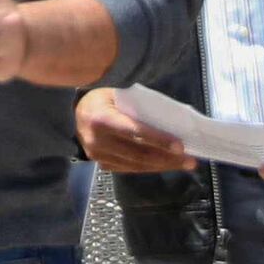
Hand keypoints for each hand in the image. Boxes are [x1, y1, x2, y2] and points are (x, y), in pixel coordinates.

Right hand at [74, 87, 195, 175]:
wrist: (73, 114)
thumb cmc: (101, 99)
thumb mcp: (116, 95)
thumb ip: (137, 107)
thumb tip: (171, 120)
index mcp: (101, 119)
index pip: (133, 132)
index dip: (157, 139)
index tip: (180, 146)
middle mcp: (98, 141)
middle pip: (139, 153)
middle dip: (168, 158)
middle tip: (191, 160)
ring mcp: (99, 156)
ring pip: (137, 165)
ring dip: (163, 165)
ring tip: (184, 164)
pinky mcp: (103, 164)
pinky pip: (131, 169)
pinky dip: (151, 167)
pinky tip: (165, 164)